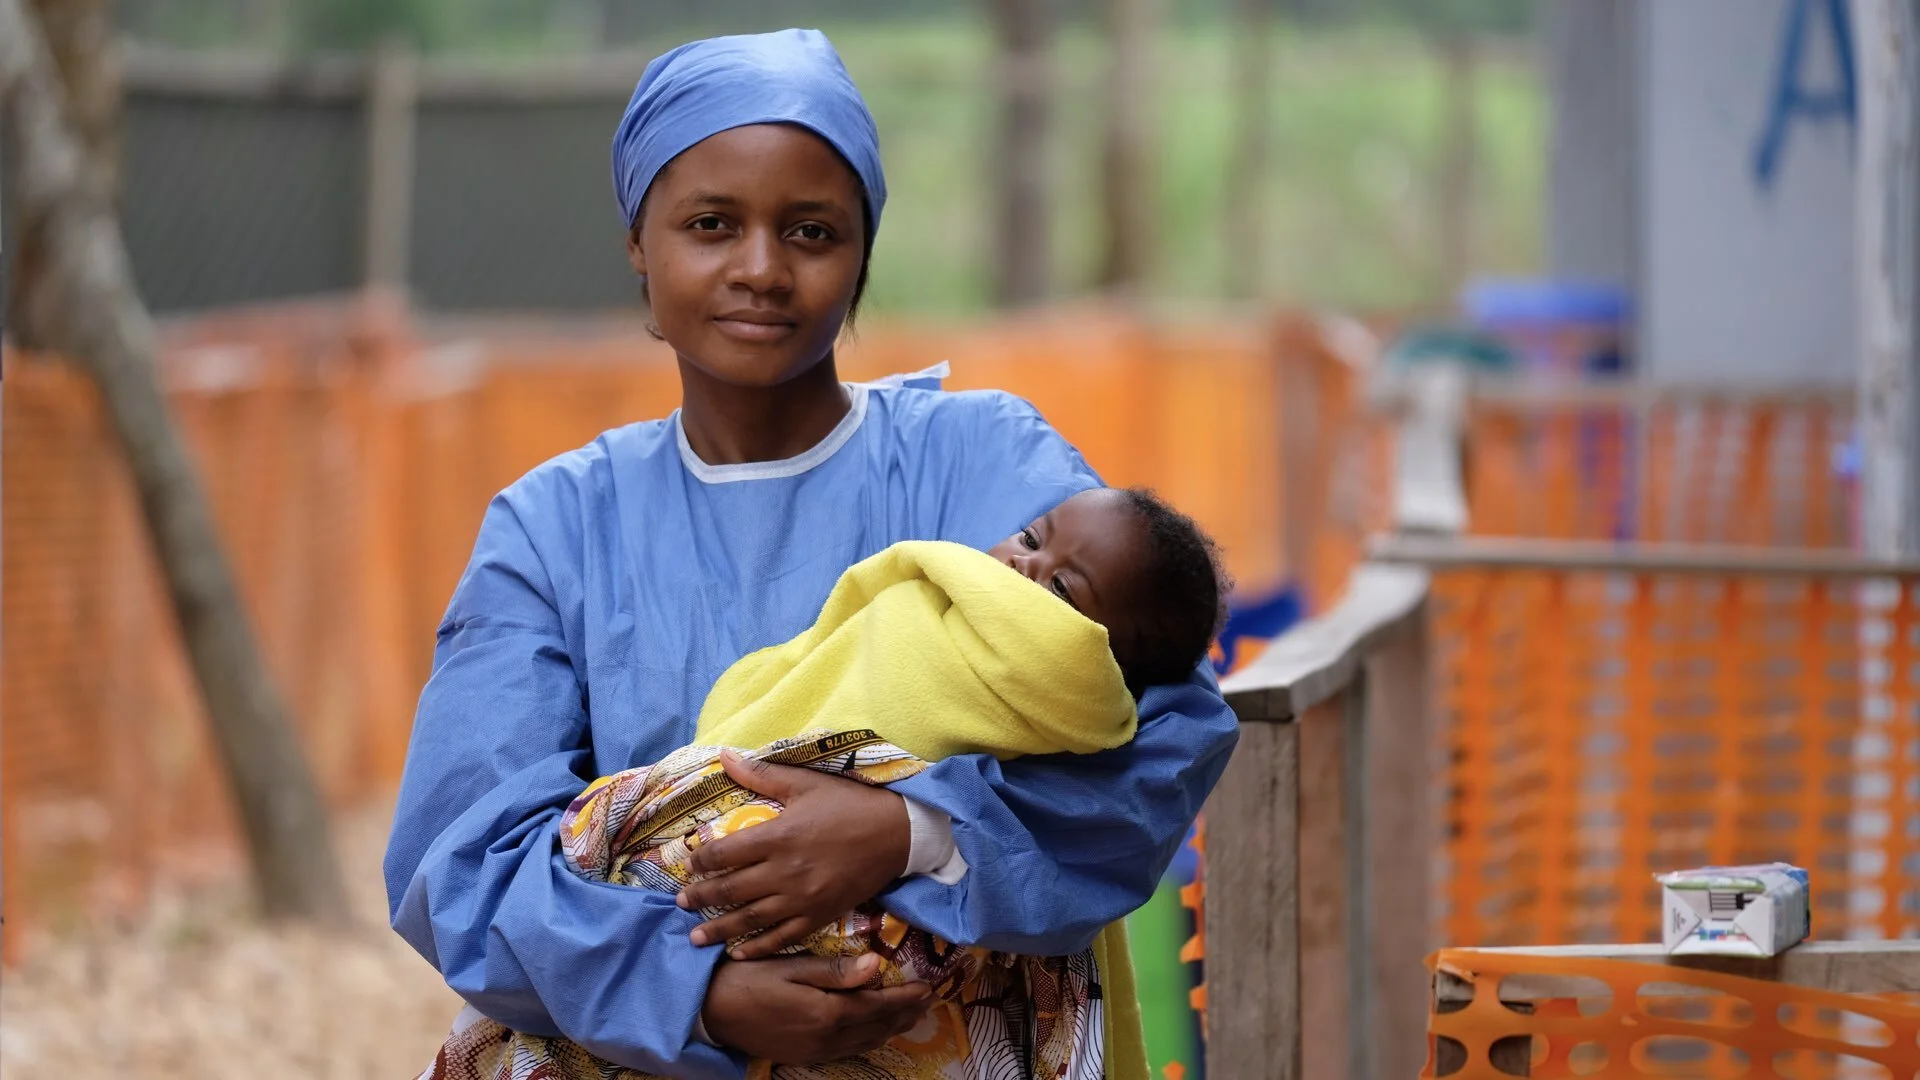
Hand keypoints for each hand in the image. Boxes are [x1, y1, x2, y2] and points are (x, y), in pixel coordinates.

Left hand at [678, 750, 910, 957]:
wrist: (896, 833)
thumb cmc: (849, 804)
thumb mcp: (805, 783)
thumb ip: (761, 774)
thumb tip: (724, 755)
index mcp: (778, 836)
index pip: (725, 853)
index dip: (701, 860)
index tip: (689, 864)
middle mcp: (785, 872)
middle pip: (730, 889)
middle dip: (701, 897)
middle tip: (681, 904)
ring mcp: (802, 898)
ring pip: (751, 919)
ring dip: (719, 929)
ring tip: (696, 937)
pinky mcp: (820, 915)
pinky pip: (783, 937)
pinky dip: (758, 948)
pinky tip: (739, 954)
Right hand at [702, 953, 933, 1063]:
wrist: (709, 1011)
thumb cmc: (747, 978)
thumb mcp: (790, 966)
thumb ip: (834, 971)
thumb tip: (876, 965)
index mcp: (826, 1012)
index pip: (877, 1005)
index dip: (904, 997)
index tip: (928, 986)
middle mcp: (826, 1037)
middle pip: (876, 1027)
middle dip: (904, 1013)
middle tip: (927, 1000)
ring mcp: (814, 1051)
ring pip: (864, 1042)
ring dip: (890, 1029)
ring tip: (909, 1015)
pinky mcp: (802, 1056)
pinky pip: (847, 1051)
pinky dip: (868, 1040)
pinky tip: (872, 1032)